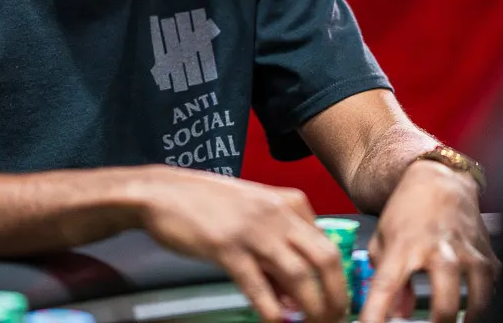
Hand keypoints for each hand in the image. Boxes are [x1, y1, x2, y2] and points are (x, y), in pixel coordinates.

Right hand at [139, 168, 347, 322]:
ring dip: (311, 307)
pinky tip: (275, 321)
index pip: (329, 244)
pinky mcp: (226, 246)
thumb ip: (278, 250)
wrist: (164, 193)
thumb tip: (295, 296)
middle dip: (336, 296)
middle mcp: (278, 213)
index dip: (339, 279)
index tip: (337, 303)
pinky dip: (270, 308)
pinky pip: (257, 283)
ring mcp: (253, 230)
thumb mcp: (254, 217)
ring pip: (298, 274)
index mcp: (289, 203)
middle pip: (325, 258)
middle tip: (334, 319)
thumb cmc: (208, 206)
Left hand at [360, 160, 499, 322]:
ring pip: (478, 296)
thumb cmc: (407, 211)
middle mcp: (438, 249)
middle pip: (445, 300)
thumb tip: (400, 314)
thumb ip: (388, 281)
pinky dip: (485, 298)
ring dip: (470, 317)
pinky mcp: (486, 251)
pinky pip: (492, 283)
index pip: (386, 287)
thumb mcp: (383, 241)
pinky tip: (475, 304)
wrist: (438, 180)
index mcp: (404, 247)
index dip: (376, 313)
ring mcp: (467, 250)